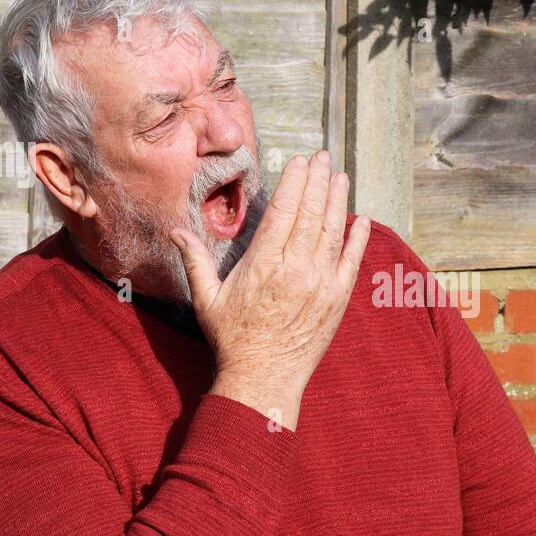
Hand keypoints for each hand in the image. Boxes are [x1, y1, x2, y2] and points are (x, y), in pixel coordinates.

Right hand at [169, 150, 370, 430]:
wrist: (263, 378)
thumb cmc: (233, 339)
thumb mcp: (207, 298)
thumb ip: (195, 260)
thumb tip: (175, 229)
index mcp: (263, 264)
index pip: (284, 211)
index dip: (294, 182)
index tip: (300, 161)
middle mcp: (295, 269)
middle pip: (311, 214)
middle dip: (318, 181)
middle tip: (323, 157)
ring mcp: (321, 284)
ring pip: (333, 232)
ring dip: (338, 201)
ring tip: (340, 177)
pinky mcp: (337, 299)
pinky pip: (351, 261)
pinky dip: (357, 238)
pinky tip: (360, 219)